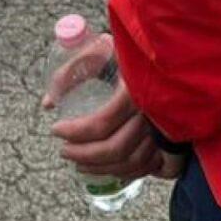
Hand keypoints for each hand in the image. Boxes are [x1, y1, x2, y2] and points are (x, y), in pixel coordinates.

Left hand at [46, 58, 183, 181]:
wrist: (169, 48)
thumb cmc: (129, 48)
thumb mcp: (98, 51)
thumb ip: (70, 72)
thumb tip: (48, 104)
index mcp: (134, 90)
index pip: (101, 124)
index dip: (74, 132)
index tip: (55, 129)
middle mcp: (152, 112)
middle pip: (116, 149)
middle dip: (84, 155)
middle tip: (64, 151)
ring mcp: (165, 127)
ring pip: (133, 162)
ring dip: (102, 169)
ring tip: (79, 164)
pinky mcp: (171, 136)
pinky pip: (150, 164)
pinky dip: (127, 172)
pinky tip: (108, 168)